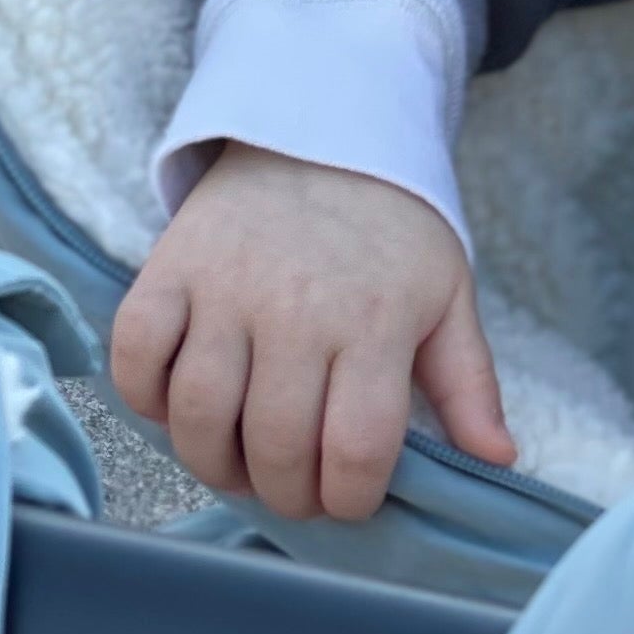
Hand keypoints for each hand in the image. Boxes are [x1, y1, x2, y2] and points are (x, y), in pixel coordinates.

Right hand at [109, 145, 516, 522]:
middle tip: (293, 491)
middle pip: (274, 446)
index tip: (347, 500)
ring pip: (197, 414)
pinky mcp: (168, 269)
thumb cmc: (390, 230)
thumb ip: (469, 384)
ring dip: (211, 464)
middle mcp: (296, 308)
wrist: (319, 134)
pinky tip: (177, 408)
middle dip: (285, 495)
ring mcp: (224, 288)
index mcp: (375, 322)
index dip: (349, 499)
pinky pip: (135, 356)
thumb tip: (498, 458)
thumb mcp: (448, 298)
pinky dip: (143, 399)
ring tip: (237, 465)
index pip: (357, 449)